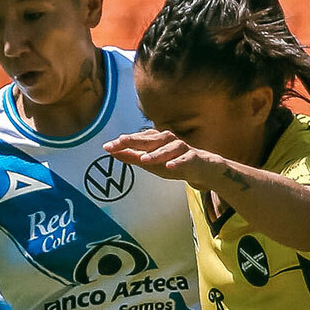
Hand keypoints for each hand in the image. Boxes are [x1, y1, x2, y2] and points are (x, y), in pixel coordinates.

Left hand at [104, 129, 223, 187]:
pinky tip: (170, 166)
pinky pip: (185, 159)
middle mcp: (167, 140)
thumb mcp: (151, 163)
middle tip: (120, 142)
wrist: (201, 169)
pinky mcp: (192, 158)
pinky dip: (178, 162)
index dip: (123, 142)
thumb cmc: (173, 164)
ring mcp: (181, 148)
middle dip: (134, 141)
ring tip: (143, 159)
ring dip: (156, 154)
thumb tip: (112, 152)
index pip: (137, 139)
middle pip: (150, 139)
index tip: (107, 146)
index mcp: (156, 140)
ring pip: (167, 149)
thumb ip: (133, 157)